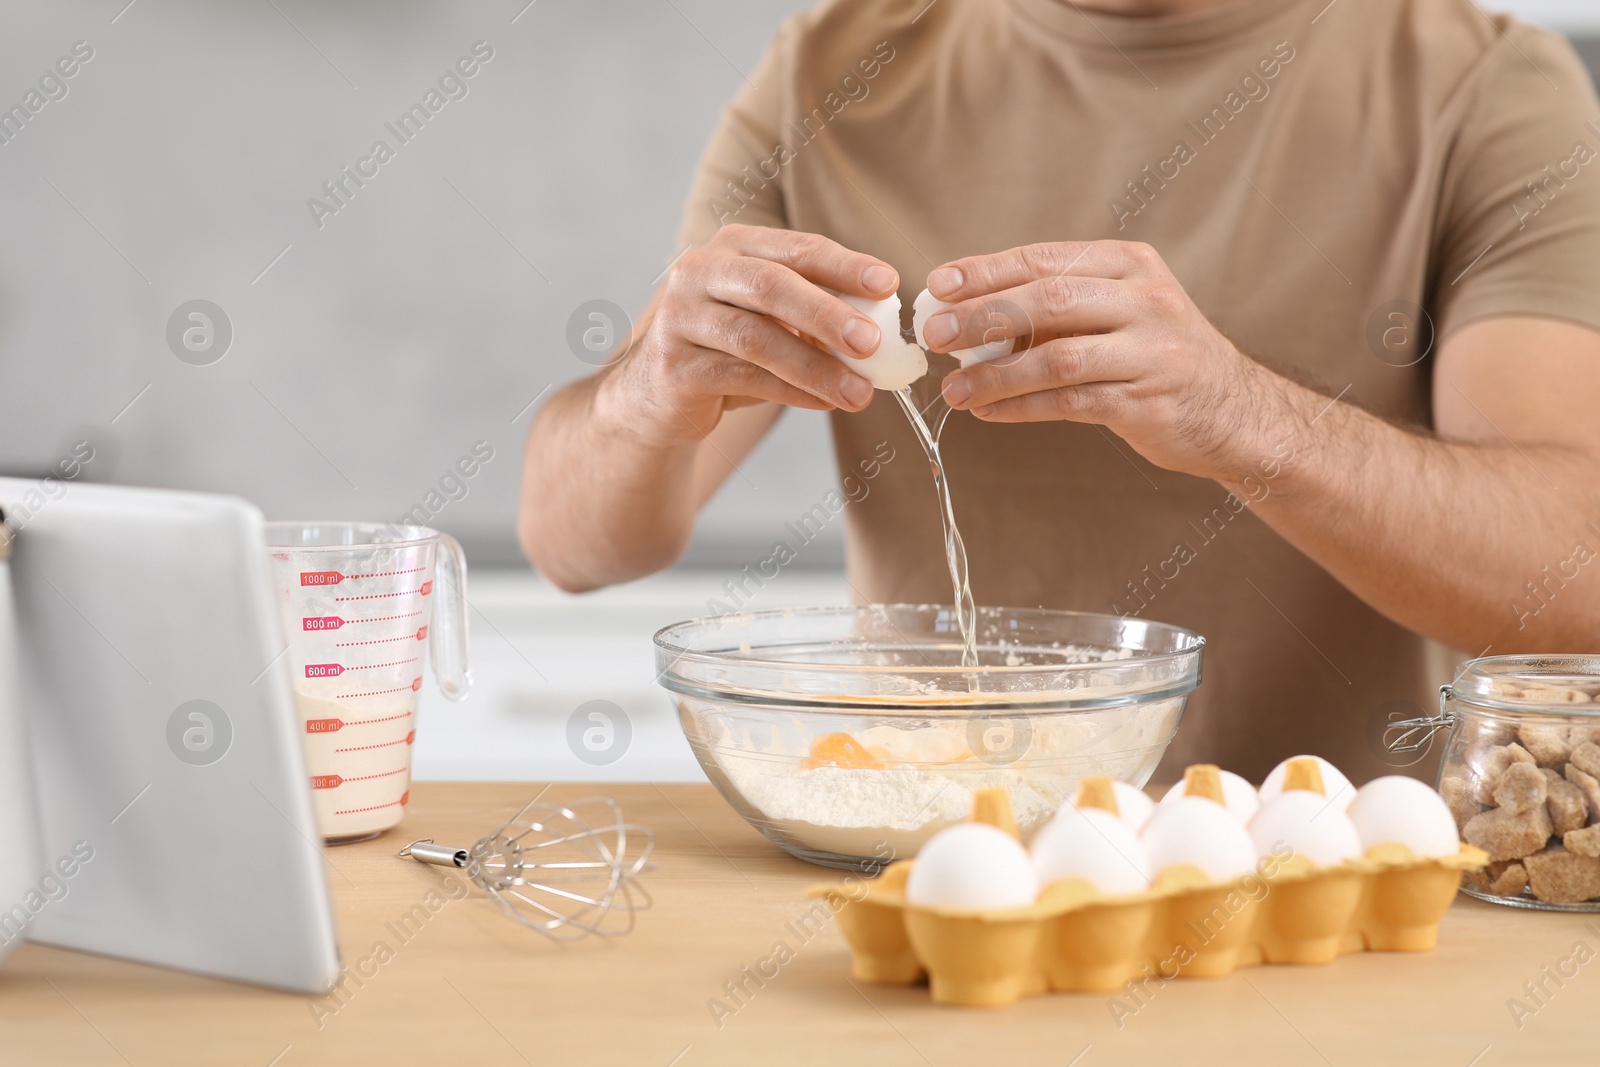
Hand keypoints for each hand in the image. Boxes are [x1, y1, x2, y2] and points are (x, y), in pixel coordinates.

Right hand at [595, 224, 897, 445]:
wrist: (657, 395)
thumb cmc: (728, 350)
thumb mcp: (773, 323)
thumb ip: (816, 318)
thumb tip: (883, 334)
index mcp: (733, 247)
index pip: (796, 249)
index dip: (844, 264)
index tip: (888, 283)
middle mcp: (700, 271)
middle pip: (771, 286)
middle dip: (827, 313)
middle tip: (873, 341)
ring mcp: (681, 316)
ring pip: (757, 339)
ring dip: (815, 367)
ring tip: (860, 392)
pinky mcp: (673, 363)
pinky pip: (742, 378)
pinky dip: (790, 391)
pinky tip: (825, 403)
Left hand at [921, 241, 1278, 478]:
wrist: (1231, 410)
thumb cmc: (1153, 356)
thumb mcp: (1117, 312)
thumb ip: (1054, 309)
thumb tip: (964, 316)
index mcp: (1131, 264)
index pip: (1046, 260)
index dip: (988, 271)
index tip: (939, 284)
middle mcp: (1146, 300)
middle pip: (1051, 300)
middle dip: (984, 316)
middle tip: (936, 335)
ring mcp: (1152, 352)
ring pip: (1058, 357)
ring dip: (996, 375)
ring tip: (954, 390)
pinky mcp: (1149, 402)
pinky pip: (1071, 403)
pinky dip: (1022, 408)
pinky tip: (988, 412)